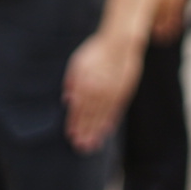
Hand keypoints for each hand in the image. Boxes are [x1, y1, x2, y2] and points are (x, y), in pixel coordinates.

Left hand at [63, 31, 143, 152]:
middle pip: (90, 116)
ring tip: (93, 144)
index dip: (74, 123)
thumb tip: (66, 99)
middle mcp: (98, 91)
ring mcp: (112, 93)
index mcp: (85, 84)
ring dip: (97, 131)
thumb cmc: (96, 50)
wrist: (120, 42)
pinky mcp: (123, 91)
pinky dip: (110, 121)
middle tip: (81, 147)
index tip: (71, 136)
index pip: (77, 109)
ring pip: (103, 116)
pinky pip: (116, 110)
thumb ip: (72, 81)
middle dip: (85, 133)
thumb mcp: (78, 62)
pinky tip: (107, 130)